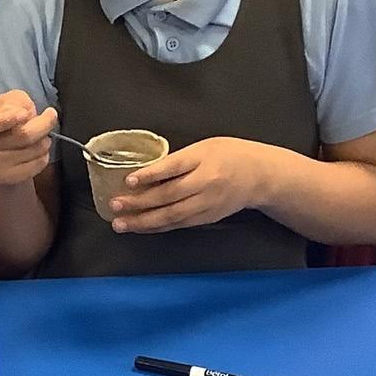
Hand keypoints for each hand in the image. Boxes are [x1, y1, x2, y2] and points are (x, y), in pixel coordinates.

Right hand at [0, 93, 56, 185]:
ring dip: (45, 140)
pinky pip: (38, 164)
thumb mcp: (9, 103)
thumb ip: (17, 101)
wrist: (0, 153)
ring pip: (35, 150)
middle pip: (23, 135)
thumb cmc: (8, 123)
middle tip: (50, 117)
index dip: (8, 118)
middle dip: (43, 124)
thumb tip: (25, 112)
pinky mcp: (8, 177)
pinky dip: (44, 156)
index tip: (25, 114)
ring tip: (41, 137)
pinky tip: (38, 152)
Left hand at [110, 136, 273, 232]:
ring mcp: (206, 203)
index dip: (150, 175)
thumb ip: (178, 159)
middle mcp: (206, 183)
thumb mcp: (204, 147)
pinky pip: (178, 224)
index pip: (173, 167)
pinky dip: (157, 227)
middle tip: (115, 205)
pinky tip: (140, 227)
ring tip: (121, 224)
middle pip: (168, 195)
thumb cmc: (228, 155)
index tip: (129, 180)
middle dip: (139, 203)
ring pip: (171, 215)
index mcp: (204, 158)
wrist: (260, 176)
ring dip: (143, 221)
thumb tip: (145, 173)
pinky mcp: (207, 218)